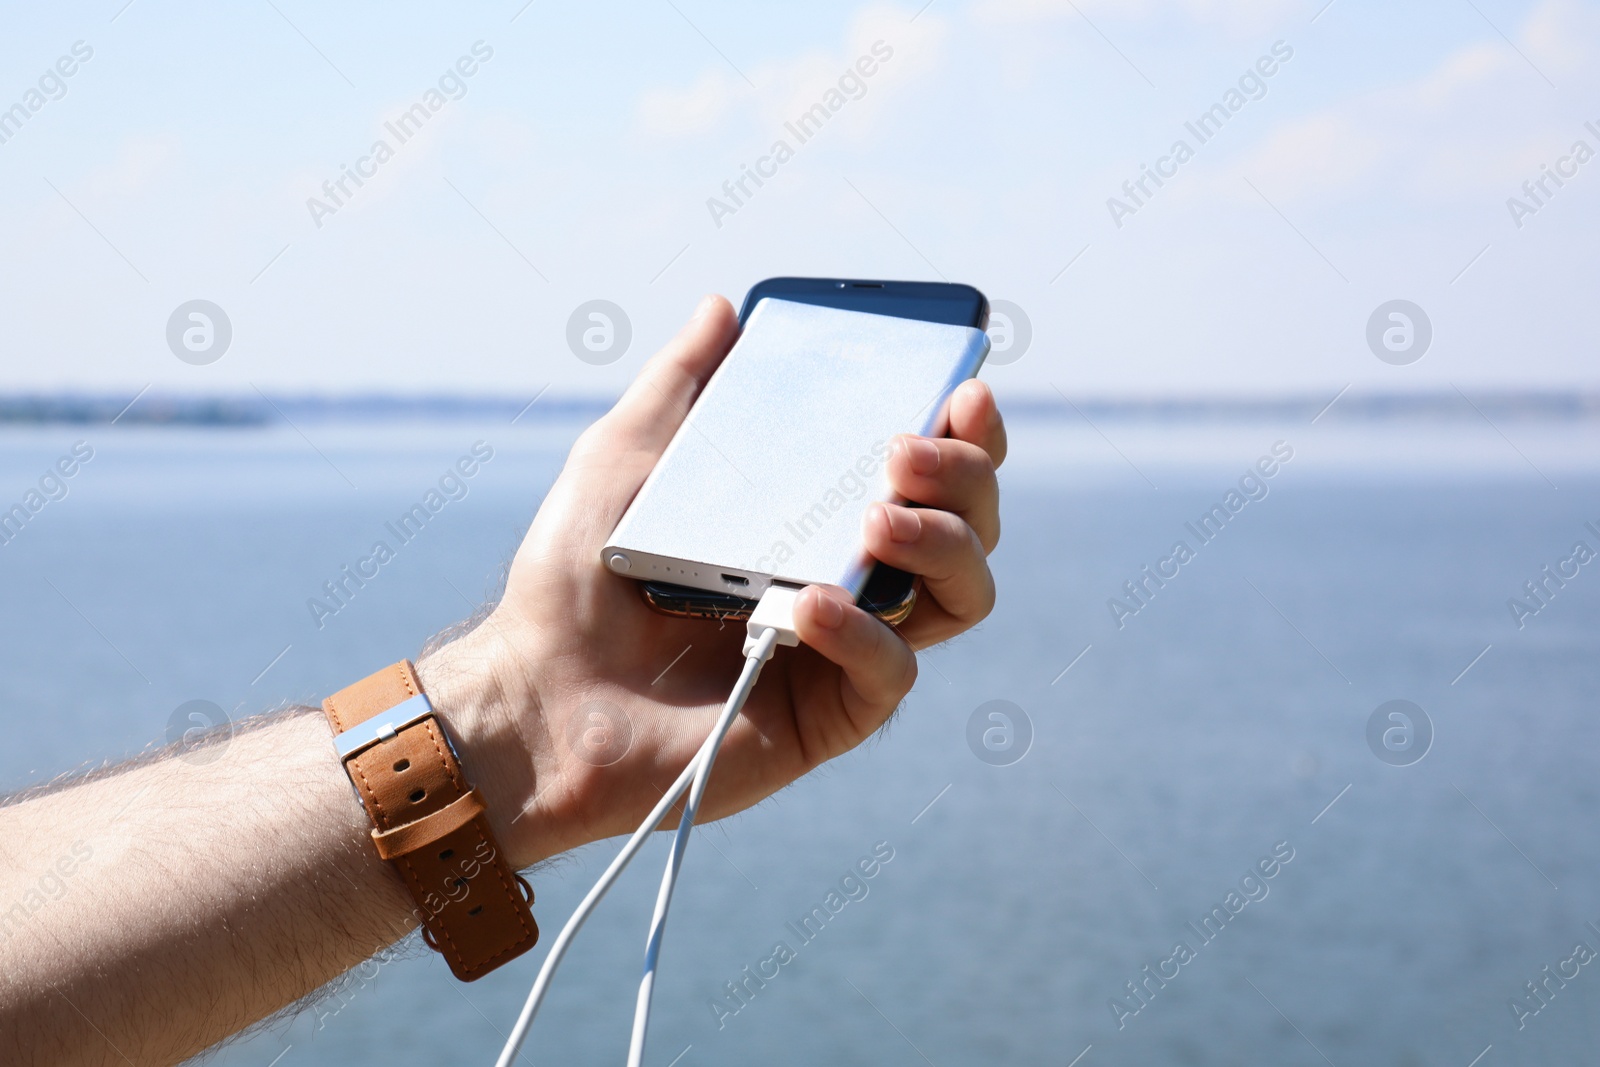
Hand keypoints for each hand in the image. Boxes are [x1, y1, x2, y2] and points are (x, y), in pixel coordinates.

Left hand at [419, 294, 1006, 868]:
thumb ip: (679, 385)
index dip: (968, 432)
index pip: (929, 471)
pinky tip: (809, 602)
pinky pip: (892, 672)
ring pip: (961, 596)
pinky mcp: (830, 715)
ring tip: (879, 518)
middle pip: (969, 525)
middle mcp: (850, 578)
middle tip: (902, 452)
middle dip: (964, 475)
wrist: (535, 698)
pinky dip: (863, 631)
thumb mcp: (623, 460)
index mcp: (816, 516)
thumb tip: (723, 309)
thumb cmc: (573, 584)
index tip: (961, 390)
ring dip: (942, 544)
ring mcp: (847, 648)